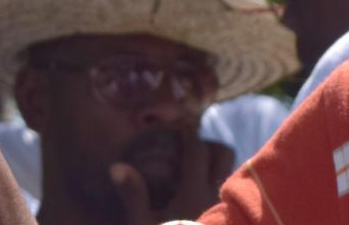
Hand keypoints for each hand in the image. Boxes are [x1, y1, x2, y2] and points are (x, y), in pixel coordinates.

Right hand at [108, 131, 233, 224]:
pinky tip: (203, 196)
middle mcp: (216, 195)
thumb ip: (133, 194)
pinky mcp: (231, 218)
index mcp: (193, 191)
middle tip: (191, 150)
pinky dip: (220, 186)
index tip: (177, 133)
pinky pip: (231, 194)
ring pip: (231, 172)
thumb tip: (117, 165)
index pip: (196, 148)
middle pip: (223, 153)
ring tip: (197, 172)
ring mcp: (227, 208)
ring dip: (216, 166)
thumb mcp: (141, 224)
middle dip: (209, 145)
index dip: (186, 136)